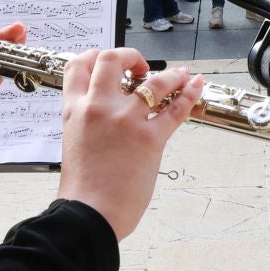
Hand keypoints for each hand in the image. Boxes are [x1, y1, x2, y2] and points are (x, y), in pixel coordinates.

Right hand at [56, 49, 203, 240]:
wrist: (88, 214)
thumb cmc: (82, 189)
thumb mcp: (74, 143)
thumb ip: (87, 123)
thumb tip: (104, 118)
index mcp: (74, 110)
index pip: (78, 65)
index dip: (94, 56)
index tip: (111, 64)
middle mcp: (98, 107)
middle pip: (112, 59)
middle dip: (131, 56)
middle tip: (141, 67)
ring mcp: (125, 120)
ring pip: (153, 81)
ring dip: (171, 75)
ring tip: (180, 76)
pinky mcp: (150, 138)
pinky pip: (175, 109)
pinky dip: (189, 94)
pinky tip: (195, 87)